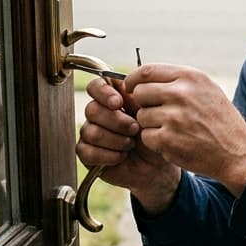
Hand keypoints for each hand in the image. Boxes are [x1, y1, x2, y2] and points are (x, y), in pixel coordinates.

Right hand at [76, 76, 179, 211]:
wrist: (158, 163)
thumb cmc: (156, 134)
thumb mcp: (151, 111)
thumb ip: (137, 94)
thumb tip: (124, 82)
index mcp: (112, 99)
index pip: (95, 86)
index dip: (103, 93)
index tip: (118, 102)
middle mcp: (98, 114)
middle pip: (92, 109)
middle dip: (117, 121)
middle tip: (135, 129)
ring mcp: (90, 134)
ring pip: (91, 131)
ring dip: (116, 139)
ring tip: (131, 144)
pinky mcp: (87, 154)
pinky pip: (87, 151)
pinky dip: (108, 155)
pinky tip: (121, 156)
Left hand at [126, 63, 245, 195]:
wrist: (236, 151)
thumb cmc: (219, 119)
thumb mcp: (206, 90)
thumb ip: (177, 81)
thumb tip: (142, 77)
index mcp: (190, 77)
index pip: (147, 71)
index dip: (134, 79)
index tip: (131, 87)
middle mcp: (181, 94)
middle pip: (140, 93)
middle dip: (144, 104)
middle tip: (159, 113)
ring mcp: (174, 117)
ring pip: (141, 116)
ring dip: (151, 125)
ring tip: (173, 129)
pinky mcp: (168, 139)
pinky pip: (146, 136)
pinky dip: (155, 141)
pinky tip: (174, 142)